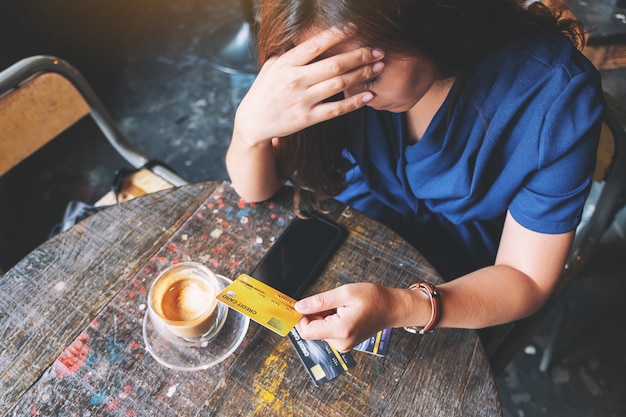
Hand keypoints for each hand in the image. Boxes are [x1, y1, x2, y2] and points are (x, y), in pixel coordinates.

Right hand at [234, 25, 384, 145]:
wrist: (253, 123)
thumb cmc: (264, 91)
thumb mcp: (271, 67)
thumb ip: (291, 54)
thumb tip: (309, 39)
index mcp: (287, 63)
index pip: (316, 44)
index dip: (338, 34)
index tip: (355, 28)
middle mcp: (296, 80)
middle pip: (335, 64)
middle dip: (360, 55)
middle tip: (378, 50)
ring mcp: (303, 100)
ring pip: (339, 84)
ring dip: (363, 74)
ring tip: (379, 67)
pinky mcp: (308, 118)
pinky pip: (336, 109)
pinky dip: (354, 102)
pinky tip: (368, 95)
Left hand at [294, 283, 402, 351]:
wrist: (392, 308)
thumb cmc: (373, 298)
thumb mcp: (345, 293)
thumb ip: (320, 302)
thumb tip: (299, 306)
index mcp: (340, 330)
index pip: (306, 331)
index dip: (301, 317)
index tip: (303, 304)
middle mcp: (340, 342)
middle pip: (312, 331)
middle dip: (314, 315)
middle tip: (330, 301)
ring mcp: (343, 345)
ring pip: (319, 331)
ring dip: (322, 317)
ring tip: (340, 306)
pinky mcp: (344, 343)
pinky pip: (327, 332)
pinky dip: (329, 321)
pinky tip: (342, 312)